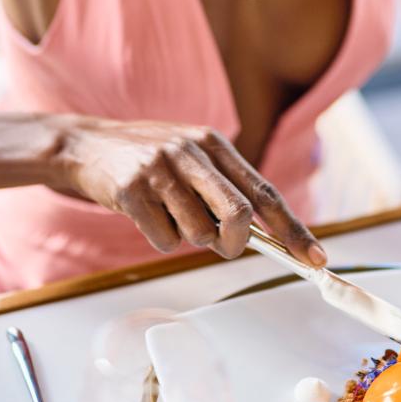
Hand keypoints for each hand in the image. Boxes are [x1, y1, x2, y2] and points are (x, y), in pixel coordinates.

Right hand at [52, 115, 326, 264]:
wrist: (86, 146)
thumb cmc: (146, 157)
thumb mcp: (190, 156)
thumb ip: (223, 186)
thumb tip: (265, 233)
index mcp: (212, 143)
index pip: (264, 192)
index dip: (292, 229)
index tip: (314, 258)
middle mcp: (189, 151)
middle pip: (239, 214)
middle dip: (237, 243)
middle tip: (226, 247)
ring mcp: (159, 170)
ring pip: (200, 233)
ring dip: (190, 238)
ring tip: (169, 215)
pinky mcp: (132, 190)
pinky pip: (165, 240)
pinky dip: (162, 239)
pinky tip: (146, 216)